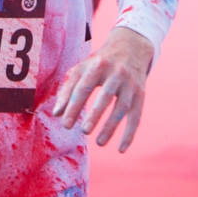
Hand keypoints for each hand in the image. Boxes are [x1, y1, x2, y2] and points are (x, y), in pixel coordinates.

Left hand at [53, 26, 153, 151]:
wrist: (131, 48)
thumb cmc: (100, 62)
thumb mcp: (82, 69)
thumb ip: (68, 89)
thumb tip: (57, 113)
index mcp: (98, 65)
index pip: (84, 87)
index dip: (74, 106)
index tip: (66, 124)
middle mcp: (117, 73)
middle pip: (106, 95)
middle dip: (95, 114)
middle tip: (84, 131)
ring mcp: (131, 84)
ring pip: (122, 107)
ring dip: (112, 126)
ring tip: (99, 142)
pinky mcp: (141, 94)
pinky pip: (136, 116)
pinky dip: (130, 134)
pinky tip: (121, 148)